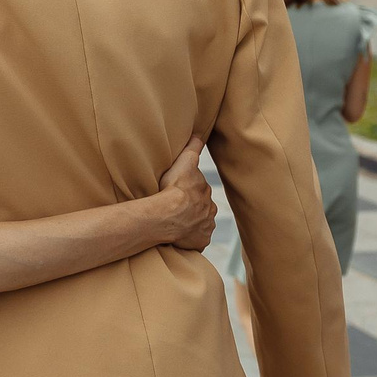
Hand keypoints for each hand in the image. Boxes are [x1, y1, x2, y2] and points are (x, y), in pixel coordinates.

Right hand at [151, 137, 214, 251]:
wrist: (167, 214)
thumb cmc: (173, 188)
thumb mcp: (184, 162)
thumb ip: (193, 148)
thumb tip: (199, 134)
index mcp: (206, 194)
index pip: (200, 191)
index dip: (190, 191)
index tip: (180, 192)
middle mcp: (209, 212)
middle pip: (201, 209)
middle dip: (192, 209)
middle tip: (176, 209)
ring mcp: (204, 228)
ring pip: (199, 225)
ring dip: (191, 225)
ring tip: (176, 225)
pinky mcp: (199, 242)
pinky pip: (195, 241)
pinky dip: (189, 240)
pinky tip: (178, 238)